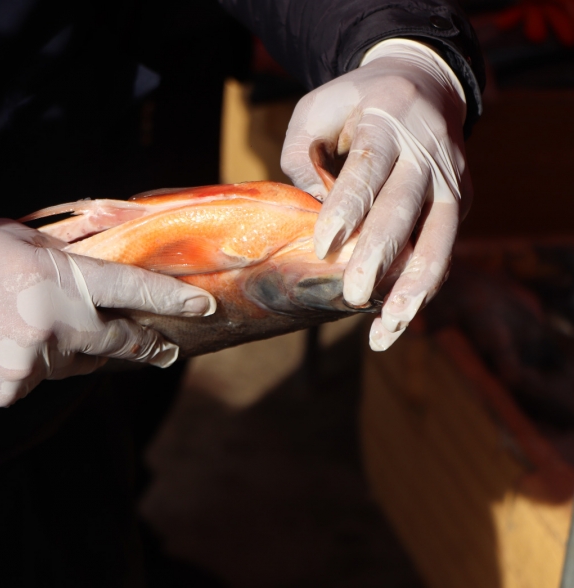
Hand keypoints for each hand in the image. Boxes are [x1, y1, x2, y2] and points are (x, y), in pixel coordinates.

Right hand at [0, 220, 215, 406]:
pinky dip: (38, 364)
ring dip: (78, 346)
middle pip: (118, 339)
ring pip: (78, 360)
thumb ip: (69, 249)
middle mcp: (48, 324)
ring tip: (42, 325)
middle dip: (144, 342)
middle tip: (163, 345)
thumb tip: (114, 250)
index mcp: (52, 276)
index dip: (171, 301)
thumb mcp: (14, 235)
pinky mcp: (9, 392)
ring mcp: (28, 364)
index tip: (204, 308)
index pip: (130, 290)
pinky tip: (7, 344)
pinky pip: (43, 379)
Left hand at [281, 38, 471, 350]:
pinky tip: (400, 319)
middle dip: (379, 254)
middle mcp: (427, 151)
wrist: (423, 84)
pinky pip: (444, 248)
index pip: (367, 169)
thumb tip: (306, 208)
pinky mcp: (462, 201)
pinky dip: (425, 286)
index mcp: (387, 121)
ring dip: (415, 285)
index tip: (324, 247)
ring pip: (439, 237)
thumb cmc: (353, 103)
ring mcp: (451, 179)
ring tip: (391, 325)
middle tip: (354, 294)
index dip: (346, 209)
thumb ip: (302, 154)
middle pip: (404, 208)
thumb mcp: (315, 109)